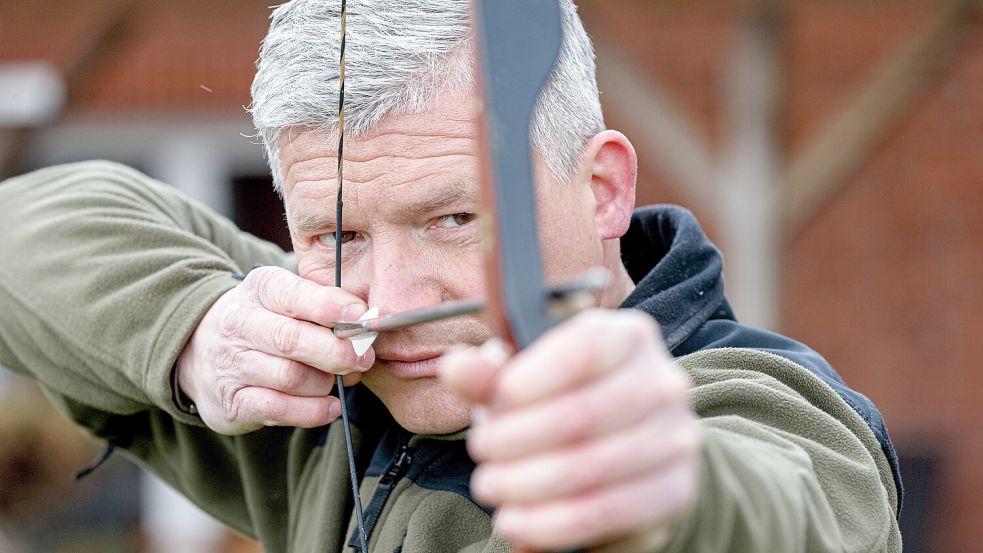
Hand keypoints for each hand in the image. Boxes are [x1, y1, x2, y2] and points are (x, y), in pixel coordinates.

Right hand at [176, 266, 373, 433]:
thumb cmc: (266, 321)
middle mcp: (240, 323)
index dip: (332, 307)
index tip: (363, 318)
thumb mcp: (288, 299)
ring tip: (339, 380)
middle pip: (292, 340)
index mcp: (260, 289)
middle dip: (336, 351)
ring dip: (325, 383)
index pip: (296, 295)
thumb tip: (368, 326)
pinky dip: (311, 411)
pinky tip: (330, 407)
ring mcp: (232, 364)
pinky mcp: (231, 402)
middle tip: (364, 358)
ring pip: (289, 377)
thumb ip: (326, 308)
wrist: (200, 350)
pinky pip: (277, 409)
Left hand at [440, 310, 698, 550]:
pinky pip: (605, 513)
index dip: (528, 381)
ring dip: (525, 485)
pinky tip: (518, 522)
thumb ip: (491, 373)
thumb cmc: (570, 401)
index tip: (493, 403)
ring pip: (590, 469)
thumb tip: (457, 368)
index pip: (581, 351)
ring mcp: (675, 438)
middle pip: (581, 415)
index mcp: (627, 337)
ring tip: (492, 487)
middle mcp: (662, 382)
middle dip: (515, 440)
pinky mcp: (674, 491)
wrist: (635, 446)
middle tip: (481, 453)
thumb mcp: (527, 378)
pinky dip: (550, 524)